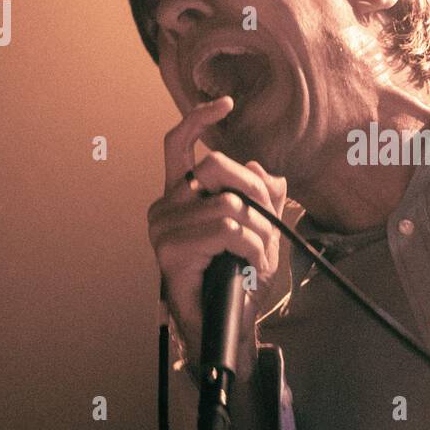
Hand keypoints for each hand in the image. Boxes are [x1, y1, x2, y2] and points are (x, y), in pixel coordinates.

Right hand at [147, 95, 288, 354]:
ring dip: (258, 233)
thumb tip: (263, 173)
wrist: (226, 325)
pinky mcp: (170, 251)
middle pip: (216, 167)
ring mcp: (163, 229)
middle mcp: (165, 207)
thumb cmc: (238, 278)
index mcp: (180, 196)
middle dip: (254, 195)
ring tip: (258, 258)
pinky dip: (250, 246)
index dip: (198, 119)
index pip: (177, 144)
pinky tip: (249, 264)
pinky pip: (226, 229)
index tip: (225, 103)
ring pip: (229, 204)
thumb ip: (262, 197)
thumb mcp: (259, 228)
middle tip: (266, 229)